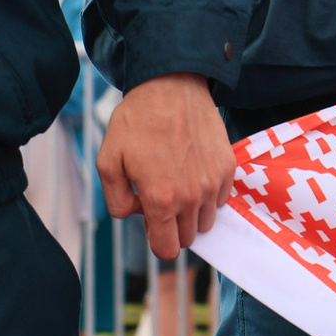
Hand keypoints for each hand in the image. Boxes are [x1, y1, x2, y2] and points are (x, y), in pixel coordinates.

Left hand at [97, 73, 234, 258]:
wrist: (171, 86)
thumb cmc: (136, 122)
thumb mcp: (108, 162)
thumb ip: (116, 202)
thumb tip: (137, 215)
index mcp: (160, 200)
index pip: (167, 249)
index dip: (157, 240)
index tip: (152, 222)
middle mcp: (191, 197)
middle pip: (188, 238)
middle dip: (174, 226)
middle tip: (161, 195)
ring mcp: (213, 183)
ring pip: (207, 220)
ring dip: (193, 211)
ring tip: (178, 180)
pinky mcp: (228, 168)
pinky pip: (220, 198)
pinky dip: (208, 192)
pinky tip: (193, 168)